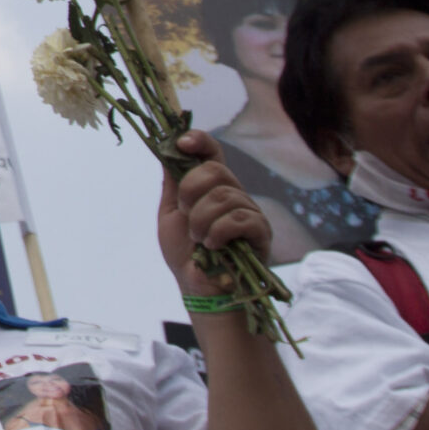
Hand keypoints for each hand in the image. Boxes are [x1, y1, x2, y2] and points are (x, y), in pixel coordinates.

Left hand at [158, 129, 271, 294]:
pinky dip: (218, 232)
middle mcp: (234, 193)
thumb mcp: (170, 213)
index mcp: (211, 187)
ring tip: (199, 239)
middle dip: (190, 192)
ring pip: (223, 196)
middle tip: (186, 215)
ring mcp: (249, 211)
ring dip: (201, 220)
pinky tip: (213, 246)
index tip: (182, 143)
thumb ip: (172, 182)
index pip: (212, 151)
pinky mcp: (261, 231)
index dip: (199, 141)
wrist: (199, 288)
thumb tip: (167, 146)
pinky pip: (239, 218)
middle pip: (215, 170)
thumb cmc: (185, 254)